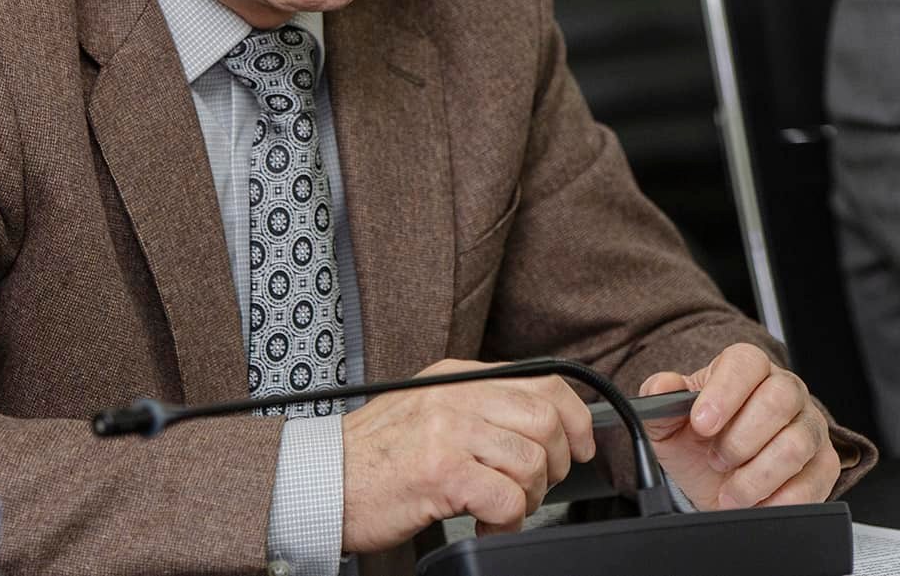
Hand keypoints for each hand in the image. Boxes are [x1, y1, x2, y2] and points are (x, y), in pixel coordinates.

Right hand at [340, 359, 596, 551]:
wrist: (318, 482)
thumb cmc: (372, 457)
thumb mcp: (427, 410)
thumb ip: (476, 407)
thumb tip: (538, 423)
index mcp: (457, 377)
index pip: (543, 382)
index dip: (575, 418)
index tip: (581, 446)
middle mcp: (456, 396)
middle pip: (546, 421)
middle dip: (555, 464)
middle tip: (533, 488)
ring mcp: (448, 431)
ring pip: (532, 461)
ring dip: (527, 498)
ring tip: (499, 509)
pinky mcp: (441, 471)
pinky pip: (507, 497)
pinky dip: (507, 520)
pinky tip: (486, 523)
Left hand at [638, 342, 839, 509]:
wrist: (718, 481)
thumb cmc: (700, 441)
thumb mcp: (669, 422)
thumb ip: (660, 400)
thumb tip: (660, 387)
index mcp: (747, 369)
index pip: (746, 363)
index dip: (724, 392)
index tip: (702, 423)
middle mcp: (785, 390)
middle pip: (778, 400)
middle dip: (740, 440)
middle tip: (716, 460)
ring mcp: (809, 426)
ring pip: (795, 444)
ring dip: (755, 476)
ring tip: (731, 491)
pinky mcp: (823, 464)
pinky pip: (813, 481)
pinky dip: (779, 500)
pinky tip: (756, 502)